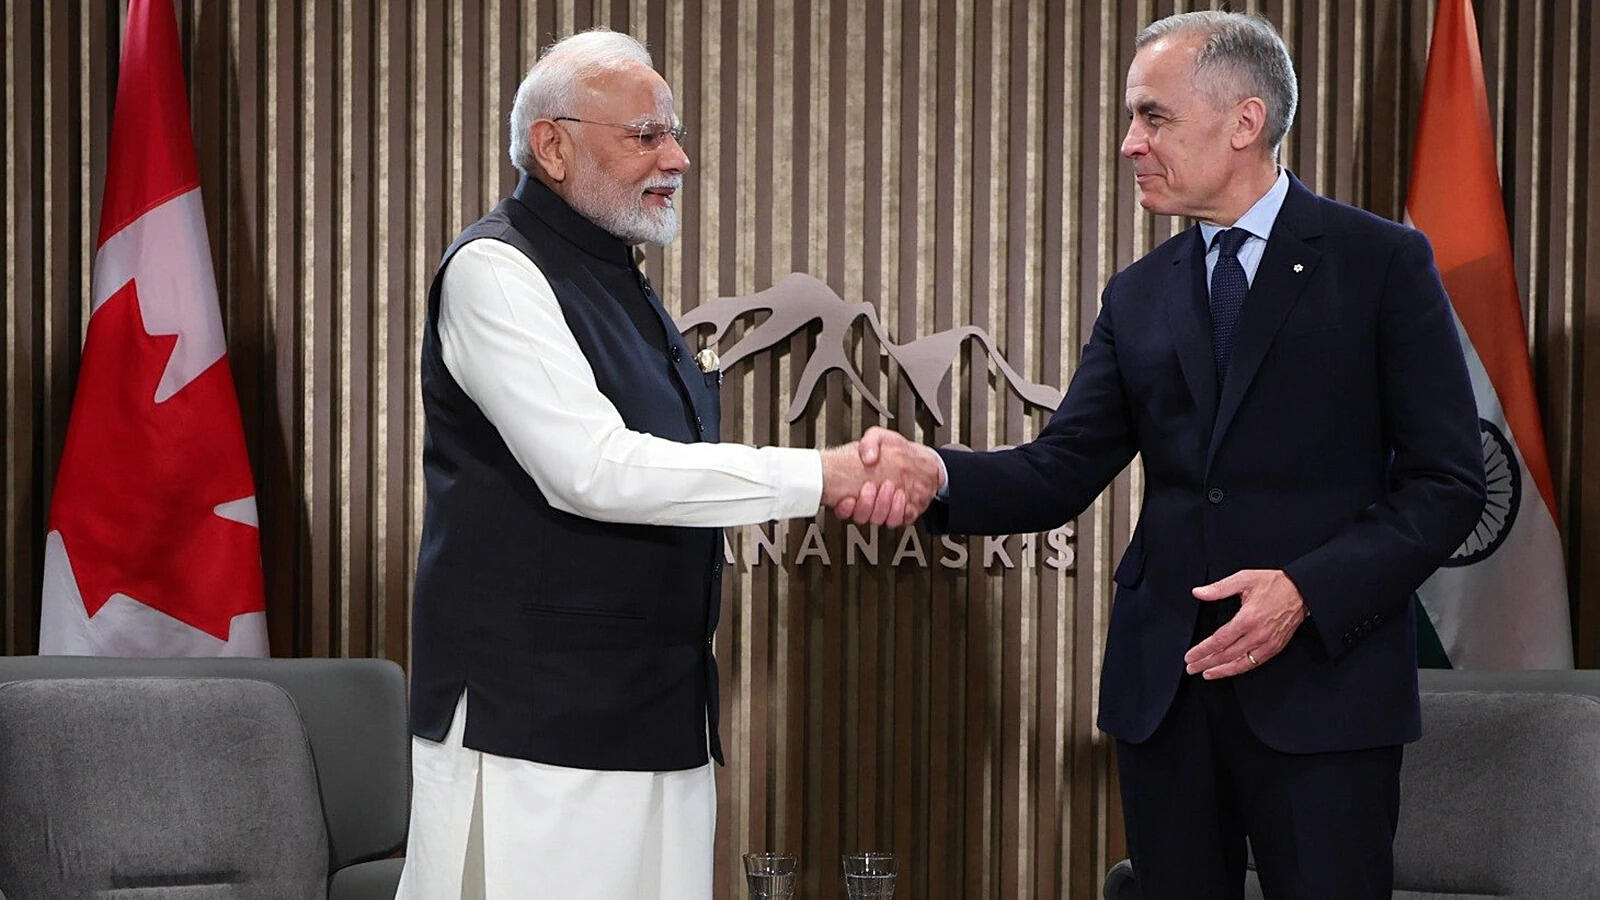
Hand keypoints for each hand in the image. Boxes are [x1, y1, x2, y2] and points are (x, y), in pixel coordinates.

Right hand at [827, 426, 942, 526]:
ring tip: (889, 487)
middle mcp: (868, 501)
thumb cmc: (898, 450)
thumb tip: (866, 457)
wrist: (921, 460)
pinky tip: (901, 496)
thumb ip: (870, 441)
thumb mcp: (881, 437)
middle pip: (860, 515)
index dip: (843, 508)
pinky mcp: (900, 514)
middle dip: (865, 503)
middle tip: (871, 487)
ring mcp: (884, 509)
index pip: (842, 507)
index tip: (849, 498)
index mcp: (856, 485)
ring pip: (877, 519)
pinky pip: (896, 520)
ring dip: (882, 505)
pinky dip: (898, 511)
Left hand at [1183, 569, 1307, 678]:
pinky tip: (1228, 670)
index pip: (1219, 641)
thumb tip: (1198, 592)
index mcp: (1247, 618)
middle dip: (1206, 663)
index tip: (1189, 656)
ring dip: (1221, 671)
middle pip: (1226, 655)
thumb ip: (1219, 588)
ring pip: (1240, 663)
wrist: (1302, 590)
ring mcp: (1268, 643)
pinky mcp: (1275, 647)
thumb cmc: (1273, 583)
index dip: (1202, 651)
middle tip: (1191, 668)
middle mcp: (1258, 634)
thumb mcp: (1244, 579)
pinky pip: (1254, 663)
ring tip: (1206, 674)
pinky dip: (1239, 669)